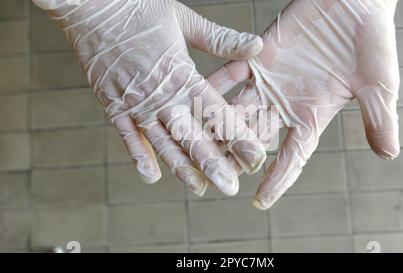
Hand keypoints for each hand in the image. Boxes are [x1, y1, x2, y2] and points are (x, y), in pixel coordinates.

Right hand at [34, 0, 266, 195]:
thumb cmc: (141, 11)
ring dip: (181, 167)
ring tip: (199, 188)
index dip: (237, 135)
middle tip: (230, 187)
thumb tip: (256, 46)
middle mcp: (160, 95)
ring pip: (161, 142)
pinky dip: (138, 156)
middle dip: (212, 163)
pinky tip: (151, 176)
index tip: (255, 156)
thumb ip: (221, 39)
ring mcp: (135, 103)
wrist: (92, 8)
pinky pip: (127, 136)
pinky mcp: (114, 105)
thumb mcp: (185, 20)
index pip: (214, 111)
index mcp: (181, 73)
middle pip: (190, 135)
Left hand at [209, 0, 399, 207]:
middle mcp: (286, 103)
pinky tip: (194, 97)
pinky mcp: (257, 55)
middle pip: (256, 137)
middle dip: (235, 157)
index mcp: (312, 115)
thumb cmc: (372, 42)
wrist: (355, 1)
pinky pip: (230, 72)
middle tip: (214, 175)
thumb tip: (389, 154)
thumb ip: (379, 118)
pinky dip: (214, 83)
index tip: (260, 200)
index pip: (292, 154)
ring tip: (194, 144)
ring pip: (237, 110)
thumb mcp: (380, 86)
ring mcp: (269, 81)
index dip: (278, 178)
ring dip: (217, 126)